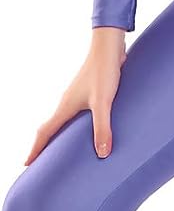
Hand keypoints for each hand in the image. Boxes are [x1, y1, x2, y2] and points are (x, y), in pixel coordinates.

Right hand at [24, 27, 127, 165]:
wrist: (108, 47)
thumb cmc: (103, 71)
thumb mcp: (103, 102)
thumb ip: (102, 127)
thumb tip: (102, 153)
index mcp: (65, 107)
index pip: (45, 132)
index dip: (36, 149)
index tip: (27, 163)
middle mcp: (67, 102)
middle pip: (50, 128)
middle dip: (44, 146)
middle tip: (42, 163)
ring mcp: (77, 97)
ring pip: (63, 121)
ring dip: (59, 135)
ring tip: (63, 150)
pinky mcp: (89, 92)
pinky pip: (76, 114)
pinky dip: (74, 126)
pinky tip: (86, 129)